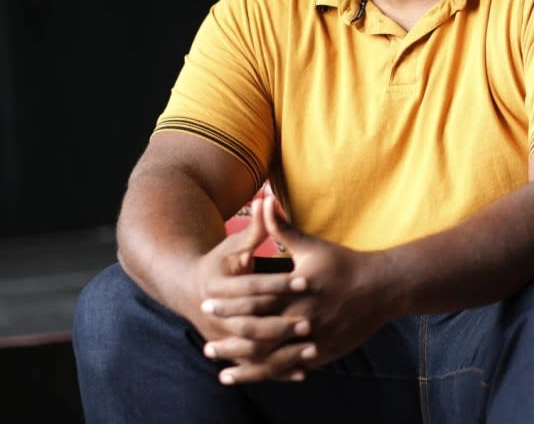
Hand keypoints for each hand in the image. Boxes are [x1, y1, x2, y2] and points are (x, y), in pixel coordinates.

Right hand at [190, 196, 310, 373]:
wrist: (187, 290)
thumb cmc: (219, 263)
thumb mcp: (235, 246)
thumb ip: (257, 228)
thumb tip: (269, 198)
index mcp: (216, 286)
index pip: (251, 287)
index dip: (278, 284)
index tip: (305, 281)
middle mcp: (214, 317)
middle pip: (251, 323)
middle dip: (281, 324)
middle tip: (311, 321)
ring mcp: (221, 338)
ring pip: (253, 350)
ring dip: (282, 352)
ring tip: (311, 346)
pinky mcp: (231, 353)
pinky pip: (255, 366)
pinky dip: (277, 370)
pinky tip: (302, 370)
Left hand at [203, 193, 400, 384]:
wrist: (383, 288)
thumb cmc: (344, 264)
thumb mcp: (311, 246)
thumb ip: (281, 228)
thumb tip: (262, 201)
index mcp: (294, 293)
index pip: (252, 303)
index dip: (227, 306)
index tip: (206, 306)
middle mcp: (302, 319)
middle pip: (257, 336)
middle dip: (230, 344)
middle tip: (208, 346)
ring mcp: (313, 340)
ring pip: (272, 360)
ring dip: (246, 367)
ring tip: (223, 371)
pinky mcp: (323, 353)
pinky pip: (291, 368)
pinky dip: (271, 374)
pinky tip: (256, 376)